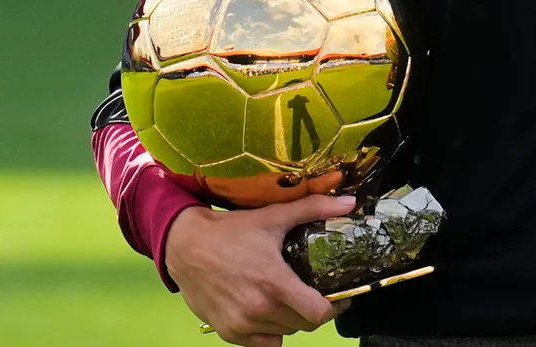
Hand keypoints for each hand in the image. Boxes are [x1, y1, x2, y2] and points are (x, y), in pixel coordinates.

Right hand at [163, 182, 352, 345]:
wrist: (185, 246)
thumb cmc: (230, 231)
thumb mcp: (273, 216)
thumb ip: (314, 208)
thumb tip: (349, 203)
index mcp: (273, 282)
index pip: (318, 313)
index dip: (334, 306)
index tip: (337, 295)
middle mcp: (258, 308)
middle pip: (304, 325)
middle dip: (315, 310)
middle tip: (316, 293)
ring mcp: (241, 324)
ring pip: (285, 333)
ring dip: (292, 320)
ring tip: (290, 298)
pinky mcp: (228, 332)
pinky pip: (263, 344)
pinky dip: (271, 332)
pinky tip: (269, 311)